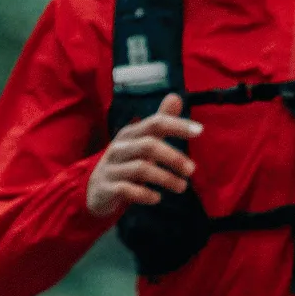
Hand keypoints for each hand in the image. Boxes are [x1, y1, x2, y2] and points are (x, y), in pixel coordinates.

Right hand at [85, 92, 203, 220]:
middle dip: (174, 158)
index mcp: (130, 134)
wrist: (94, 191)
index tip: (200, 131)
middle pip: (149, 146)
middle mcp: (119, 148)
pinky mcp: (107, 188)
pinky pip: (128, 190)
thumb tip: (176, 97)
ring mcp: (112, 168)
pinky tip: (157, 198)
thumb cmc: (125, 164)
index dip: (178, 125)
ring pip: (141, 169)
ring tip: (181, 187)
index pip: (156, 123)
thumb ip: (159, 122)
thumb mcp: (140, 141)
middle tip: (191, 170)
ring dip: (165, 178)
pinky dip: (145, 194)